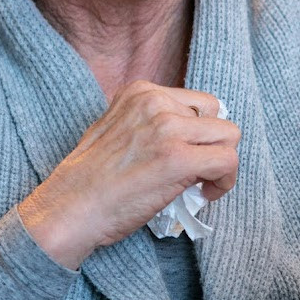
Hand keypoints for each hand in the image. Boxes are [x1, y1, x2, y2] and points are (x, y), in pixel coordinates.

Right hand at [15, 81, 238, 268]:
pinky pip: (227, 161)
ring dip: (221, 163)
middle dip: (212, 147)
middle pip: (217, 116)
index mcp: (140, 91)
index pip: (197, 103)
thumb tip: (189, 137)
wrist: (69, 208)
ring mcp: (167, 127)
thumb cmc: (90, 180)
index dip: (199, 134)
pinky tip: (205, 194)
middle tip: (196, 173)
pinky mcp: (178, 157)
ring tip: (202, 184)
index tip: (188, 156)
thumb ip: (150, 124)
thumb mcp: (116, 130)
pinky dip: (225, 181)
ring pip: (229, 136)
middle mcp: (155, 101)